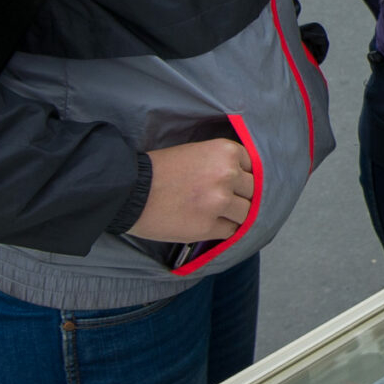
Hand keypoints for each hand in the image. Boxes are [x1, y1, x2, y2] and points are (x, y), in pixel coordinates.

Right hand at [130, 134, 254, 242]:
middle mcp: (228, 175)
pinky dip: (222, 230)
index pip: (253, 167)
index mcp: (225, 151)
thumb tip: (244, 179)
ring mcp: (220, 202)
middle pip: (253, 191)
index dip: (243, 177)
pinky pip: (230, 231)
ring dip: (234, 215)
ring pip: (247, 213)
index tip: (235, 184)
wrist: (129, 191)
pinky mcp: (209, 226)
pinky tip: (208, 224)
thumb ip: (222, 164)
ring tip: (216, 213)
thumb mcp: (196, 153)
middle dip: (240, 196)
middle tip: (223, 200)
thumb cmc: (159, 170)